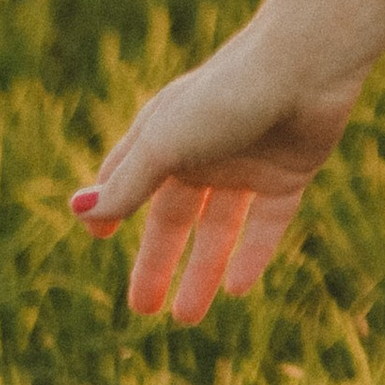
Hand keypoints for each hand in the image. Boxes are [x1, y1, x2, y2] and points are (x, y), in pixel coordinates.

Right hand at [71, 31, 357, 321]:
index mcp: (167, 132)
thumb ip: (127, 184)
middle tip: (142, 309)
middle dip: (158, 260)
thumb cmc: (226, 96)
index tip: (98, 235)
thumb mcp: (166, 144)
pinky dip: (251, 255)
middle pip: (176, 216)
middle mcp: (206, 149)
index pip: (131, 176)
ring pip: (221, 228)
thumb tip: (79, 212)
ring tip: (186, 317)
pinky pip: (267, 224)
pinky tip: (236, 290)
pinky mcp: (289, 173)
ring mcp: (249, 162)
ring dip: (204, 270)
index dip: (112, 204)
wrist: (306, 67)